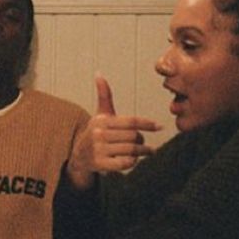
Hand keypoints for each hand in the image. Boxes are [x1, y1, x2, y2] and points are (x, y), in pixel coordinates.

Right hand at [67, 75, 160, 190]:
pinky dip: (132, 162)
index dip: (146, 123)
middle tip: (145, 141)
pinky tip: (134, 159)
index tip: (160, 126)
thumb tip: (99, 73)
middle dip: (142, 139)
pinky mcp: (100, 165)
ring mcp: (99, 150)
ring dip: (142, 151)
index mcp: (101, 121)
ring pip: (131, 150)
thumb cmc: (95, 132)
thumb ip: (104, 95)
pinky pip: (124, 163)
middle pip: (132, 136)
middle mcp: (99, 135)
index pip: (130, 121)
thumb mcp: (100, 115)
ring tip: (148, 151)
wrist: (78, 155)